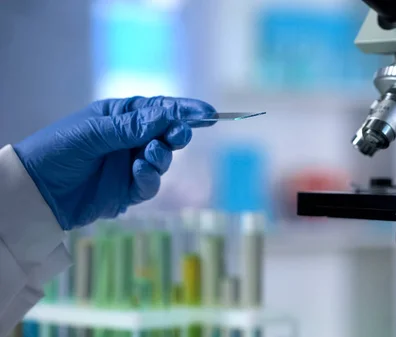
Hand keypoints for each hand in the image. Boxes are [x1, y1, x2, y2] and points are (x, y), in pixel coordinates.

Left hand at [13, 96, 215, 229]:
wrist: (37, 190)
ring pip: (163, 160)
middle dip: (177, 133)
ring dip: (161, 157)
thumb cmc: (59, 149)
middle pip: (168, 134)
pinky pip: (150, 184)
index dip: (186, 111)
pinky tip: (138, 173)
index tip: (208, 113)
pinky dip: (149, 179)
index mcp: (122, 116)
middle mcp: (131, 139)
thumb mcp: (93, 131)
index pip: (161, 110)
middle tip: (178, 135)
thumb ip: (131, 126)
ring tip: (147, 156)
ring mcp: (131, 165)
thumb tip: (166, 115)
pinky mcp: (129, 191)